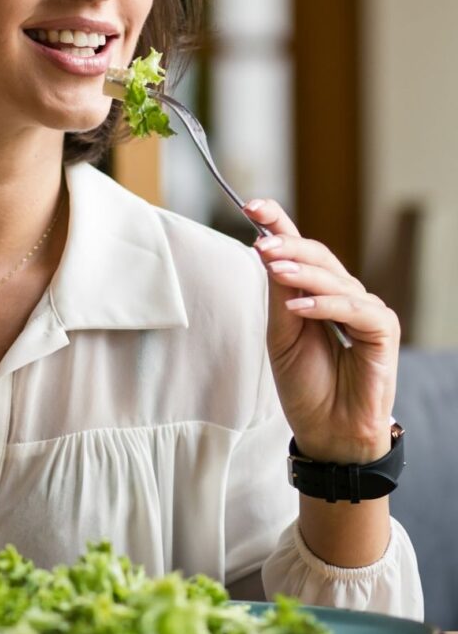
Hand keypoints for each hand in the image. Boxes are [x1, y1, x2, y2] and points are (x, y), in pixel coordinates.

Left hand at [245, 198, 399, 466]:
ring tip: (273, 266)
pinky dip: (324, 304)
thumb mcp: (280, 331)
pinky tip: (298, 306)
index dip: (278, 223)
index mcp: (317, 291)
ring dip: (301, 270)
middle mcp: (344, 295)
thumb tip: (267, 249)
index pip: (299, 248)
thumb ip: (278, 292)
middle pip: (318, 256)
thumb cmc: (304, 382)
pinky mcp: (383, 332)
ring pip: (334, 278)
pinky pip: (354, 309)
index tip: (251, 205)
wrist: (326, 428)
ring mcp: (366, 311)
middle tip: (261, 241)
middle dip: (288, 243)